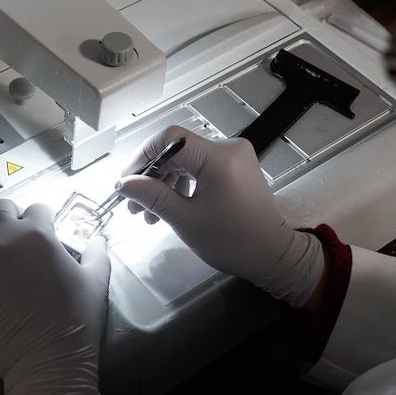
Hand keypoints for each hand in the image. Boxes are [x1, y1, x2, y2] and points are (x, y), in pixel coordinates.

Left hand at [0, 199, 110, 394]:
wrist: (47, 361)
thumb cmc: (76, 322)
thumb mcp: (96, 281)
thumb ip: (96, 254)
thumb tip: (98, 240)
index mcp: (39, 234)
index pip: (35, 209)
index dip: (40, 219)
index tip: (41, 231)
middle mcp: (5, 238)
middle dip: (7, 217)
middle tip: (13, 236)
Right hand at [115, 126, 323, 306]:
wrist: (272, 255)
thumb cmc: (231, 241)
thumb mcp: (185, 220)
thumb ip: (152, 196)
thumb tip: (123, 184)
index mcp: (219, 158)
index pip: (169, 139)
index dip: (142, 156)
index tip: (126, 181)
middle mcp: (228, 148)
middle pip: (176, 149)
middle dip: (151, 175)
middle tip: (133, 204)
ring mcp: (233, 156)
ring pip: (185, 159)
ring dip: (164, 182)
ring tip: (149, 213)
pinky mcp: (235, 166)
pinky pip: (199, 166)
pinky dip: (181, 183)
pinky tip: (169, 206)